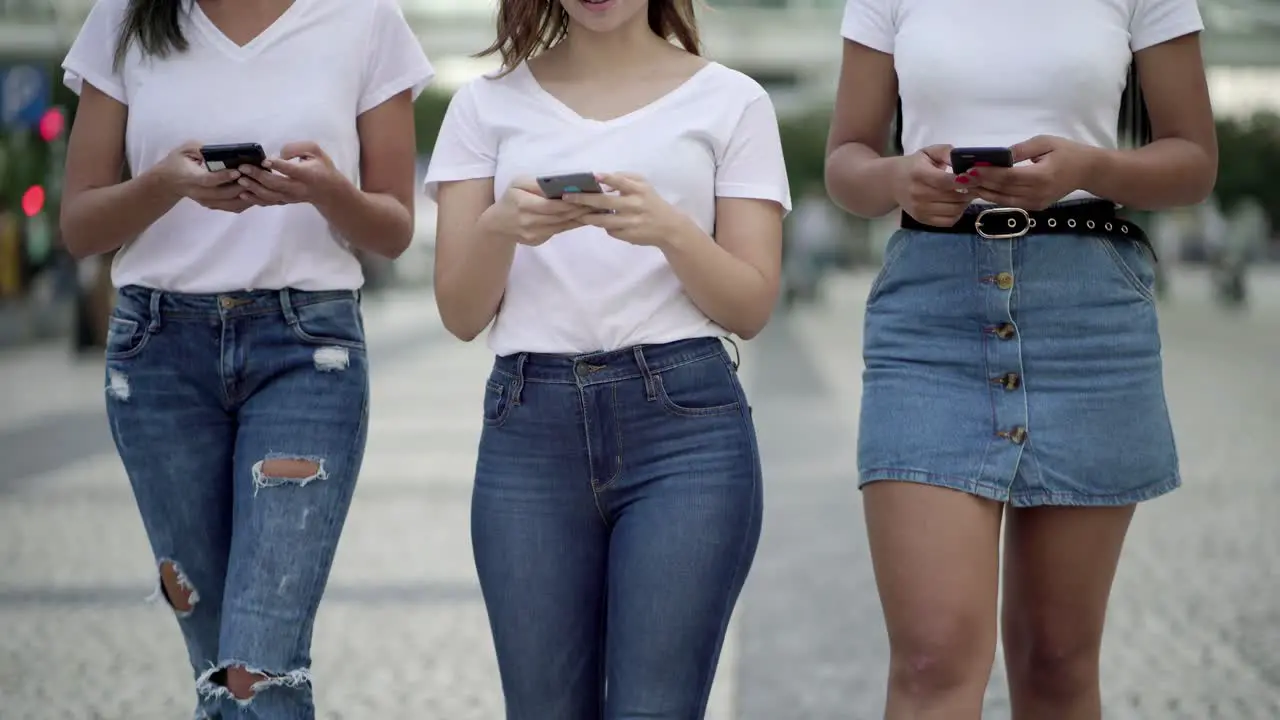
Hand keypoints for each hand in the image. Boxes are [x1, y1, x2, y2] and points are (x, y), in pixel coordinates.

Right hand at [153, 141, 254, 212]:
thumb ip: (200, 149)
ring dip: (246, 196)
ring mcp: (207, 202)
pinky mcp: (213, 205)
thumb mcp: (184, 150)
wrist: (169, 181)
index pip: (208, 180)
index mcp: (191, 178)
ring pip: (230, 204)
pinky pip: (232, 208)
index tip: (237, 171)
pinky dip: (245, 202)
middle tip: (255, 177)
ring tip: (258, 185)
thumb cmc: (178, 161)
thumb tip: (218, 150)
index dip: (223, 177)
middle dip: (240, 187)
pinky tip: (256, 193)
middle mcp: (199, 193)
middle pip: (222, 195)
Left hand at [235, 142, 344, 206]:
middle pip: (276, 184)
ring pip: (270, 196)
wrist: (328, 192)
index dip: (277, 165)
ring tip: (240, 180)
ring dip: (254, 188)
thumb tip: (279, 155)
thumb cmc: (321, 167)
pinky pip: (268, 202)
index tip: (264, 160)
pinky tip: (243, 194)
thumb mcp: (316, 151)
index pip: (291, 170)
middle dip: (258, 176)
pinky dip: (255, 199)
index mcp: (307, 174)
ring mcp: (290, 197)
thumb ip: (298, 148)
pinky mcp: (285, 202)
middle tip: (243, 167)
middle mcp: (298, 188)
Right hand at [481, 177, 593, 246]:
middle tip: (597, 203)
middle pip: (559, 217)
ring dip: (579, 218)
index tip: (586, 196)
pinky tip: (582, 218)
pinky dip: (571, 225)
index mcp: (523, 204)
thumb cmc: (511, 197)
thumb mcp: (518, 183)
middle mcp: (528, 221)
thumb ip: (538, 184)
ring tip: (594, 210)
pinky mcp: (537, 241)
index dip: (569, 202)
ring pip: (561, 226)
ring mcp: (532, 234)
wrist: (498, 223)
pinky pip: (557, 232)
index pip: (551, 205)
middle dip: (579, 210)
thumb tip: (561, 184)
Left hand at [561, 173, 687, 246]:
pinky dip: (603, 226)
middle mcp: (635, 205)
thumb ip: (625, 178)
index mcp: (639, 190)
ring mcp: (632, 222)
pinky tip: (596, 222)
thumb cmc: (650, 201)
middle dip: (584, 199)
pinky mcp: (629, 235)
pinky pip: (611, 230)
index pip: (622, 182)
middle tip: (567, 197)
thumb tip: (602, 179)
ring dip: (588, 217)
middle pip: (606, 202)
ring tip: (576, 213)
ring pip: (604, 220)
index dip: (608, 179)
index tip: (594, 176)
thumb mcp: (643, 185)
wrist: (668, 227)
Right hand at [891, 144, 972, 226]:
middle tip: (975, 185)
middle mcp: (918, 194)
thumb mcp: (929, 152)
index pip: (945, 181)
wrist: (892, 183)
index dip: (965, 181)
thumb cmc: (914, 165)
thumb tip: (963, 161)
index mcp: (919, 174)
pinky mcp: (922, 220)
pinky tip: (957, 204)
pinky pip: (948, 221)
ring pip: (954, 210)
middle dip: (969, 191)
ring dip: (965, 202)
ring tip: (967, 194)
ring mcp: (919, 209)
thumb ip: (946, 152)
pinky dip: (958, 213)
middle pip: (953, 197)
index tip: (977, 177)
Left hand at [971, 135, 1099, 210]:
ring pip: (1003, 200)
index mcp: (1041, 176)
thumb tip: (999, 155)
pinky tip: (980, 190)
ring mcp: (1035, 203)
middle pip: (1002, 190)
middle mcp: (1037, 193)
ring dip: (982, 192)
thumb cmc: (1067, 152)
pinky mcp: (1034, 208)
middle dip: (979, 183)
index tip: (969, 169)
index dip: (987, 174)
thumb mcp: (1045, 142)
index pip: (1008, 176)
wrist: (1088, 171)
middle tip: (959, 177)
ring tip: (964, 185)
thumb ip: (1021, 150)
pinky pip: (1009, 203)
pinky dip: (993, 197)